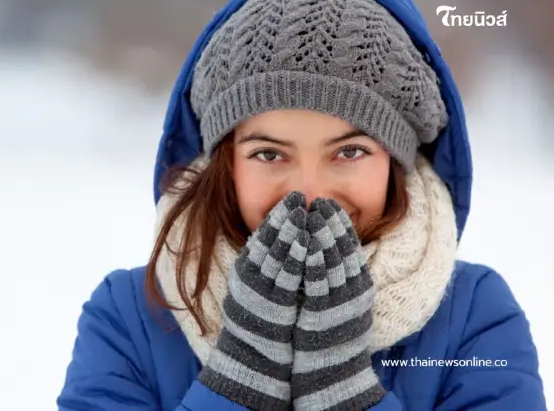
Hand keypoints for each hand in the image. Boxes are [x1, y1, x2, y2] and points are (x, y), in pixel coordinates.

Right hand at [199, 191, 309, 410]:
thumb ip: (265, 265)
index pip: (262, 236)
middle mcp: (250, 277)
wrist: (252, 357)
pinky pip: (287, 276)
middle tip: (298, 196)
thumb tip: (281, 241)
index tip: (291, 198)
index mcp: (246, 270)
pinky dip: (297, 256)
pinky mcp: (273, 304)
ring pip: (277, 253)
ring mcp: (260, 290)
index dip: (277, 215)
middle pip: (269, 240)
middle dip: (285, 216)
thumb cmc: (259, 322)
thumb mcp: (256, 287)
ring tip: (304, 211)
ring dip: (292, 231)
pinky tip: (308, 242)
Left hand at [291, 198, 384, 410]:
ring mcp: (340, 301)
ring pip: (332, 260)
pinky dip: (313, 260)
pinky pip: (318, 281)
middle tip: (320, 201)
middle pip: (343, 249)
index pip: (351, 247)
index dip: (340, 224)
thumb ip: (339, 277)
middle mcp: (353, 291)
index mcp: (359, 285)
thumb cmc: (333, 334)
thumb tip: (327, 249)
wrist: (333, 371)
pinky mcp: (324, 312)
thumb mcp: (342, 300)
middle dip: (331, 222)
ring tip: (312, 213)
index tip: (329, 205)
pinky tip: (306, 243)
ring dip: (322, 235)